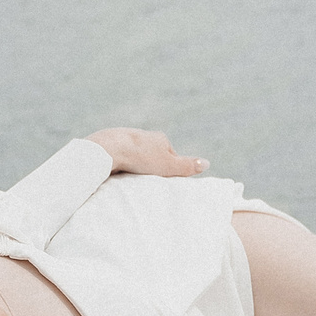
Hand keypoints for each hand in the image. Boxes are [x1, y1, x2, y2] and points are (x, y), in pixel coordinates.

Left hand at [88, 127, 207, 177]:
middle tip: (148, 180)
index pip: (170, 154)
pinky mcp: (111, 144)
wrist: (108, 149)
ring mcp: (126, 138)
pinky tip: (118, 172)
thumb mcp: (168, 165)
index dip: (169, 168)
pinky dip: (121, 164)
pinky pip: (120, 156)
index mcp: (159, 138)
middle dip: (151, 165)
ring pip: (135, 154)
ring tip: (133, 178)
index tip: (165, 179)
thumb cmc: (140, 157)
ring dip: (135, 164)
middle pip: (152, 153)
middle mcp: (143, 135)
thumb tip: (208, 163)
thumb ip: (187, 166)